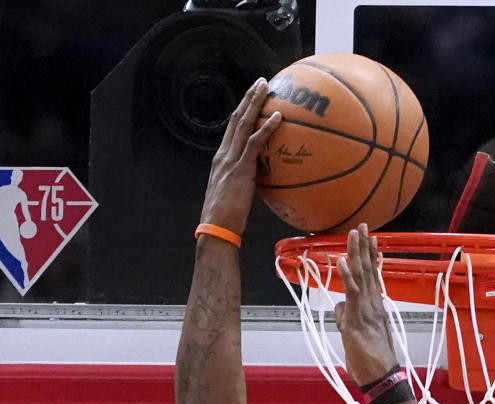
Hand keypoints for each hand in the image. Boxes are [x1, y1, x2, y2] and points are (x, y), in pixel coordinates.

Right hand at [200, 79, 281, 235]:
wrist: (216, 229)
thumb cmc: (226, 219)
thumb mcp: (234, 195)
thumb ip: (244, 183)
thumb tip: (259, 181)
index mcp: (221, 159)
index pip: (231, 129)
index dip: (241, 111)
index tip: (251, 98)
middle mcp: (224, 155)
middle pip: (236, 119)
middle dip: (248, 98)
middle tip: (261, 82)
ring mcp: (231, 160)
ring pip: (243, 123)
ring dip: (255, 103)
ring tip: (267, 87)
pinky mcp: (240, 168)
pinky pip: (254, 142)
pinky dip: (266, 127)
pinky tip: (277, 116)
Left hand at [335, 224, 397, 388]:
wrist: (382, 378)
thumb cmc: (371, 363)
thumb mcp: (353, 338)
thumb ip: (346, 320)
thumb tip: (338, 309)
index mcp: (375, 309)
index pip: (372, 277)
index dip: (371, 257)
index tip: (370, 240)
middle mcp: (373, 305)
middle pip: (368, 270)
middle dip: (364, 247)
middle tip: (363, 226)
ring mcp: (366, 310)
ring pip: (361, 276)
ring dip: (357, 253)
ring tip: (354, 232)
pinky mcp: (359, 318)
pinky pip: (352, 293)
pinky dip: (347, 276)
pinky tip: (342, 260)